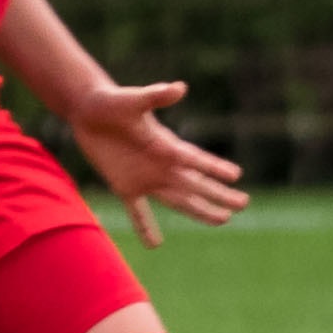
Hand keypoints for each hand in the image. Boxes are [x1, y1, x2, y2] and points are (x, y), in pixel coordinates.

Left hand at [64, 79, 251, 245]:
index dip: (215, 168)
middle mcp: (162, 164)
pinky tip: (154, 244)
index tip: (236, 176)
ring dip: (199, 211)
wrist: (89, 110)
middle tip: (243, 204)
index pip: (196, 160)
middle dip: (219, 195)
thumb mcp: (133, 99)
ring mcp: (145, 178)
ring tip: (223, 220)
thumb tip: (179, 88)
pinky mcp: (125, 186)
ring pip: (178, 200)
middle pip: (195, 185)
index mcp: (166, 145)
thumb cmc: (112, 101)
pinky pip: (139, 212)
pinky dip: (146, 227)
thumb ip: (155, 96)